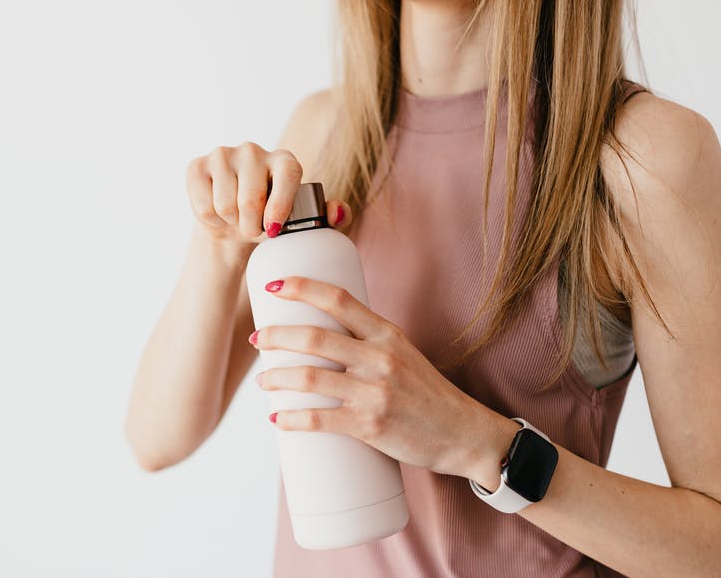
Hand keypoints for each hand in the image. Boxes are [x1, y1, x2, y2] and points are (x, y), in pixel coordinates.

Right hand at [185, 142, 350, 245]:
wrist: (233, 223)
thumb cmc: (272, 219)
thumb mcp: (302, 221)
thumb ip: (327, 216)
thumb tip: (337, 212)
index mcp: (284, 160)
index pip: (288, 173)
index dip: (282, 203)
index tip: (275, 229)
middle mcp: (253, 150)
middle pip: (251, 197)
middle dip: (252, 226)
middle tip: (254, 231)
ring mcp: (222, 155)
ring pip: (225, 204)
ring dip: (231, 224)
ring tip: (237, 221)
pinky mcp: (197, 166)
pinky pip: (203, 205)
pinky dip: (211, 220)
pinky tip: (218, 215)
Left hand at [249, 276, 520, 487]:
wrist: (463, 433)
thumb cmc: (427, 395)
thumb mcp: (403, 355)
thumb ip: (368, 343)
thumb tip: (321, 338)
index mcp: (387, 334)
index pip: (338, 299)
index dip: (301, 288)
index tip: (274, 287)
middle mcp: (381, 358)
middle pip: (314, 338)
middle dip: (276, 336)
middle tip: (257, 340)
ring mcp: (376, 392)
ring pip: (311, 377)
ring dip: (277, 378)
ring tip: (263, 382)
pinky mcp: (371, 426)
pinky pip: (320, 419)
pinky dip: (292, 419)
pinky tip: (277, 419)